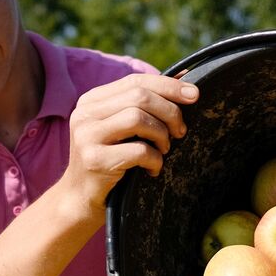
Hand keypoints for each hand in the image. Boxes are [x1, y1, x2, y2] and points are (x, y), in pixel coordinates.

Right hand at [64, 73, 198, 210]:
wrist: (81, 197)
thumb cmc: (110, 159)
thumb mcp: (121, 128)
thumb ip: (142, 105)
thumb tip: (184, 78)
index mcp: (92, 101)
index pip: (135, 81)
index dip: (168, 85)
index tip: (194, 95)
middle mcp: (85, 114)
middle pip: (139, 97)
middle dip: (169, 112)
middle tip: (180, 131)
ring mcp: (86, 136)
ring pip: (138, 119)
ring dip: (162, 135)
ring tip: (164, 149)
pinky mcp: (94, 160)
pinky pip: (138, 151)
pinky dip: (155, 159)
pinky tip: (153, 168)